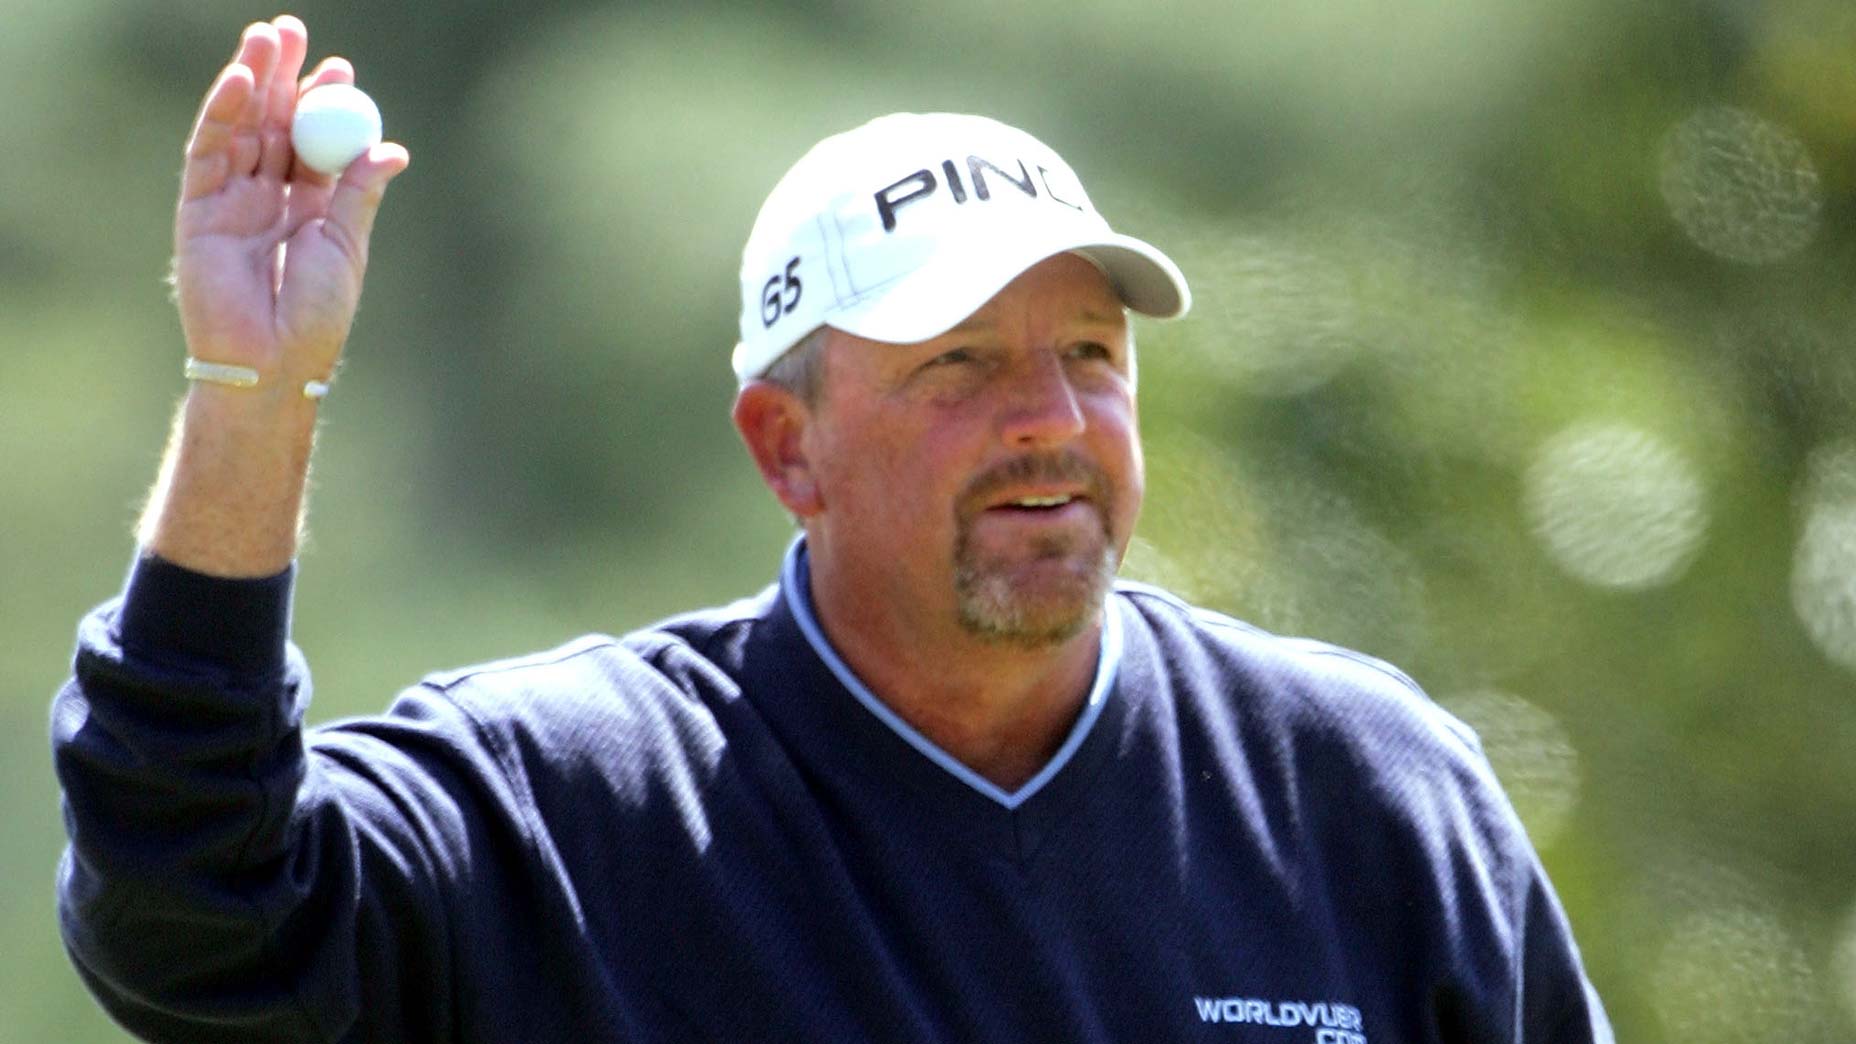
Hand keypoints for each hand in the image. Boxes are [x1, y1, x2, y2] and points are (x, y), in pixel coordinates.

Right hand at [173, 15, 408, 395]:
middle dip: (283, 76)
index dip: (323, 103)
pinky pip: (209, 152)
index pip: (314, 142)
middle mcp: (267, 197)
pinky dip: (223, 115)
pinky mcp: (198, 209)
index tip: (340, 68)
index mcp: (309, 207)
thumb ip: (358, 192)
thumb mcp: (345, 245)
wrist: (274, 360)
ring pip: (240, 128)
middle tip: (293, 30)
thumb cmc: (316, 314)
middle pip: (273, 123)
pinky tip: (242, 82)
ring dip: (253, 81)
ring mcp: (230, 200)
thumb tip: (392, 148)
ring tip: (267, 38)